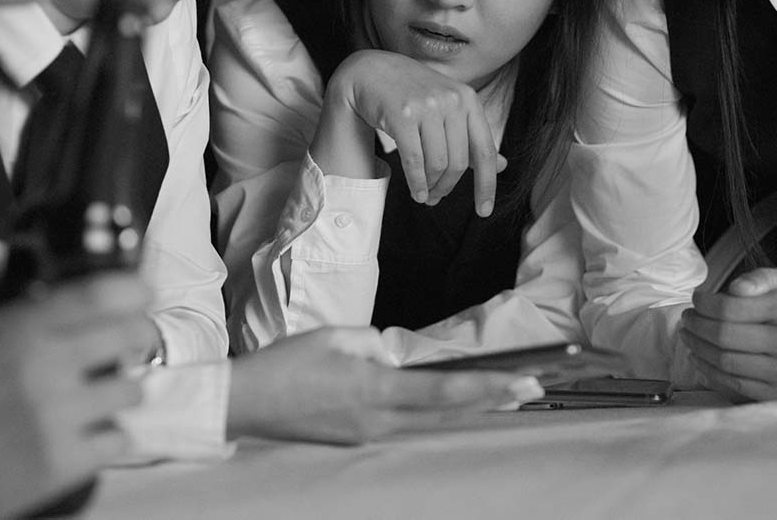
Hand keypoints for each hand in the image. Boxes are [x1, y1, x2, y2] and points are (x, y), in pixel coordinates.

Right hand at [0, 272, 155, 519]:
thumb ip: (29, 312)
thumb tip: (77, 290)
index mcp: (23, 330)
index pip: (100, 293)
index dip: (134, 289)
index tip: (142, 294)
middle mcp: (47, 366)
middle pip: (132, 335)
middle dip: (139, 337)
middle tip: (133, 343)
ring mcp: (60, 415)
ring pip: (132, 389)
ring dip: (120, 392)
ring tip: (99, 396)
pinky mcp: (65, 460)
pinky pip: (121, 437)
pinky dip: (110, 436)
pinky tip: (90, 431)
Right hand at [226, 327, 542, 443]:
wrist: (244, 404)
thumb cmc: (286, 363)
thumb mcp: (337, 336)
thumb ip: (376, 344)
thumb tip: (396, 356)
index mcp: (376, 390)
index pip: (445, 392)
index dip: (489, 388)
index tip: (525, 381)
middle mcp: (379, 420)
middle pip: (449, 413)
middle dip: (493, 399)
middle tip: (533, 387)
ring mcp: (369, 436)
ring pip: (431, 423)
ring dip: (468, 408)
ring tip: (504, 394)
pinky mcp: (357, 440)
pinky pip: (405, 425)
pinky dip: (433, 414)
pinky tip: (449, 403)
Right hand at [315, 50, 504, 215]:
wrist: (371, 71)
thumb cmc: (413, 93)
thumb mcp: (449, 108)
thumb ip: (473, 136)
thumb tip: (503, 165)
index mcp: (468, 100)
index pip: (484, 150)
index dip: (487, 184)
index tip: (484, 211)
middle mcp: (451, 100)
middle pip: (458, 163)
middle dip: (448, 187)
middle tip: (436, 198)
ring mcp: (427, 106)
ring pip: (437, 164)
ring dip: (431, 187)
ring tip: (424, 194)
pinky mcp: (402, 115)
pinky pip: (414, 161)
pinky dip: (417, 183)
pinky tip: (416, 192)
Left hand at [679, 266, 776, 400]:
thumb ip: (761, 278)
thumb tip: (733, 289)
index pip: (730, 308)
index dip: (704, 304)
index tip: (696, 299)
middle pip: (724, 336)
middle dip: (696, 326)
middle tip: (687, 319)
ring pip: (725, 362)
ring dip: (698, 348)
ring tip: (689, 336)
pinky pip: (734, 384)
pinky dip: (710, 372)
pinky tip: (700, 358)